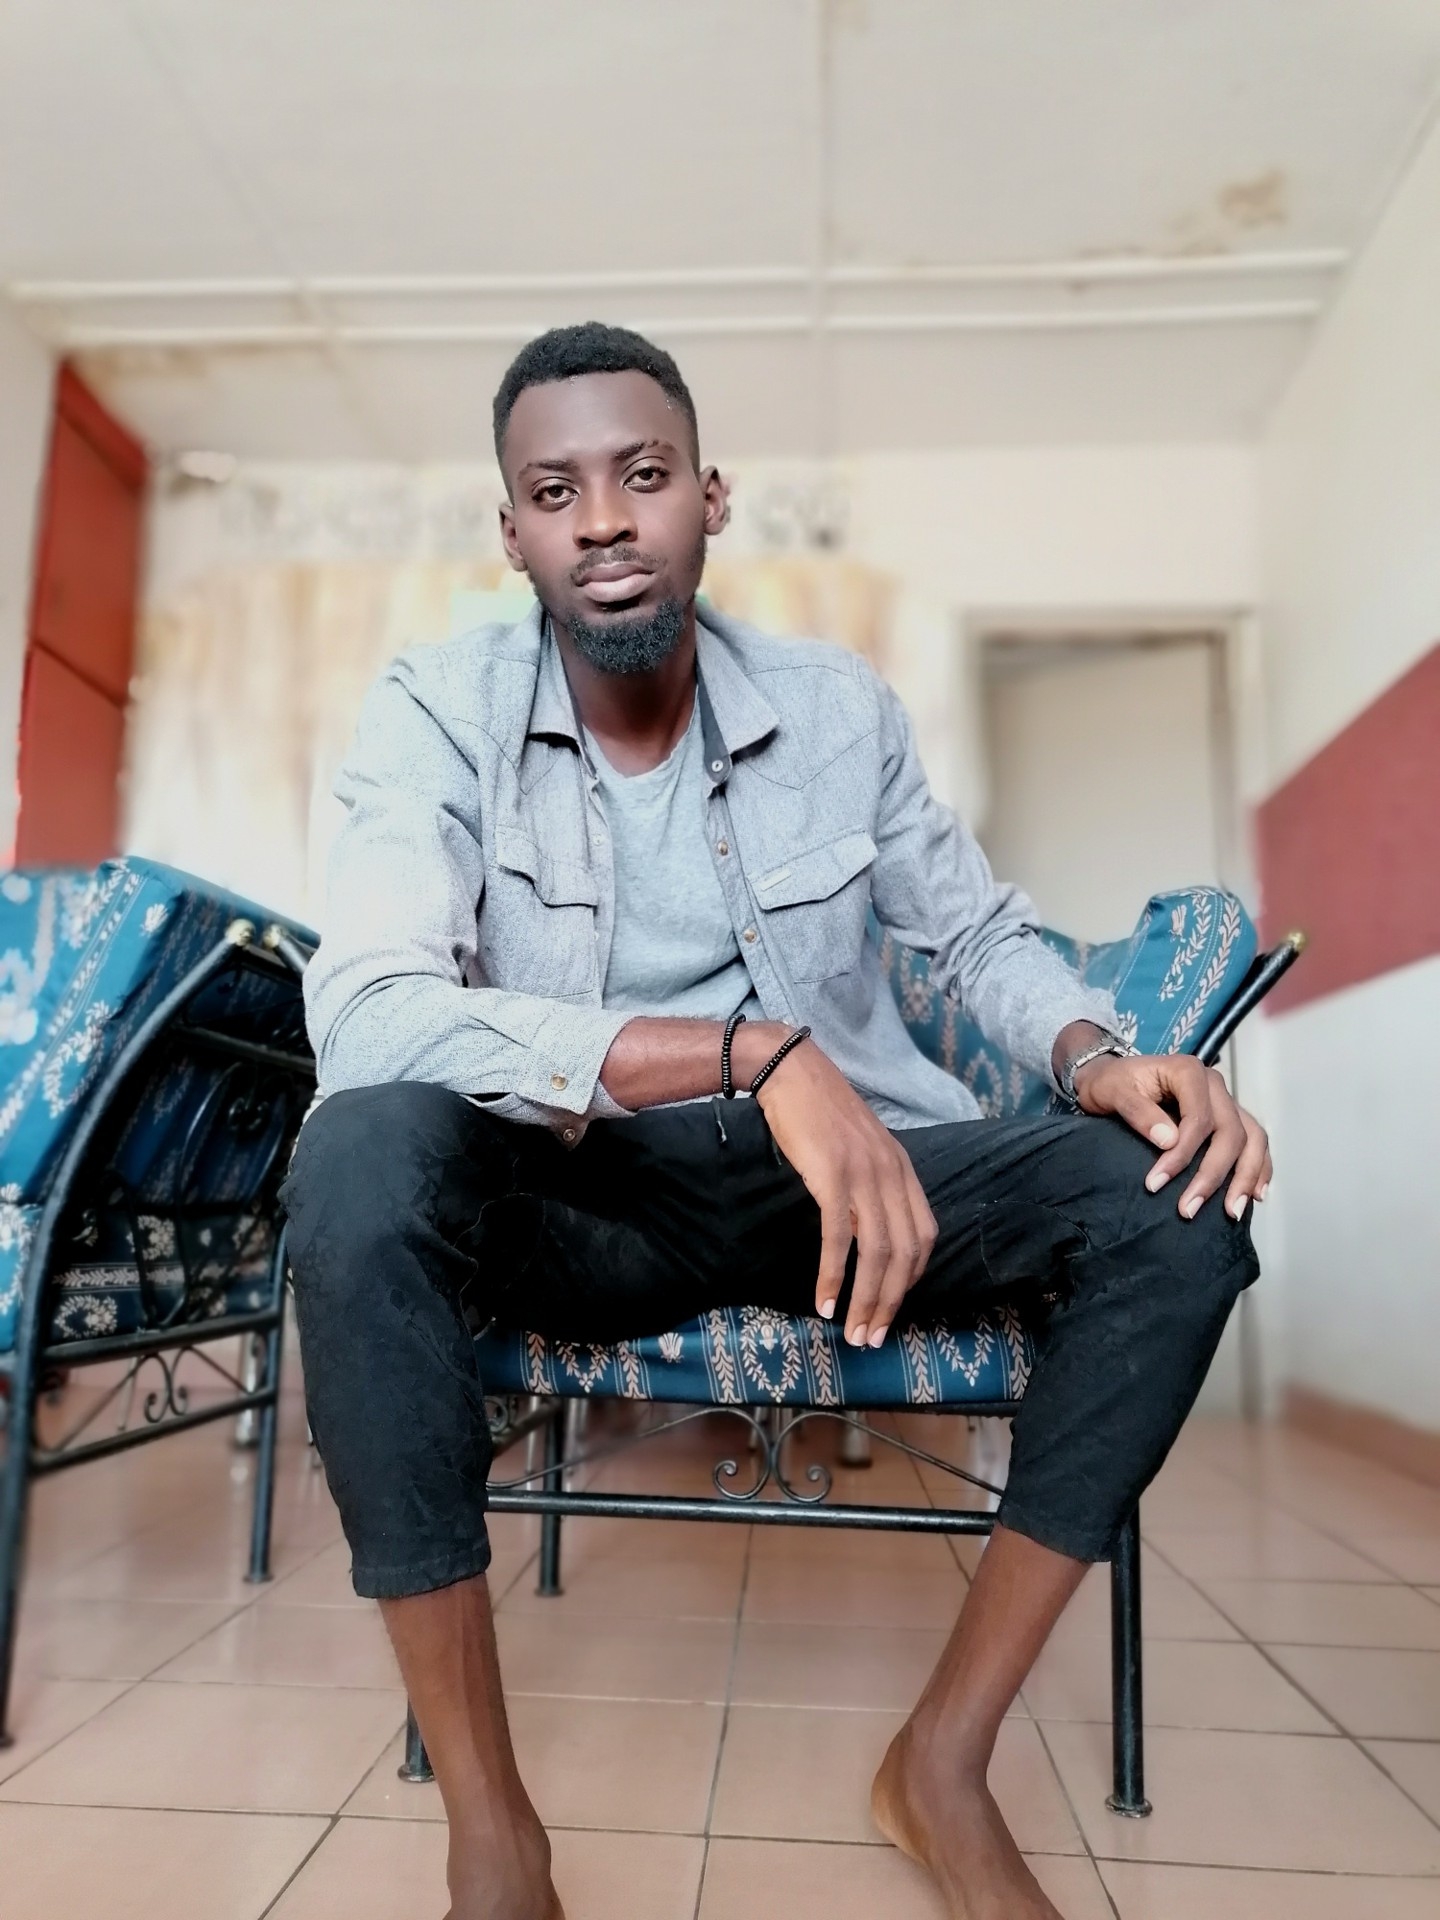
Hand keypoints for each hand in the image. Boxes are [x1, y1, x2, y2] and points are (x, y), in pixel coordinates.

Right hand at [740, 1027, 937, 1347]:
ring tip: (853, 1331)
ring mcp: (864, 1174)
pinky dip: (832, 1275)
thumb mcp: (858, 1147)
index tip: (892, 1306)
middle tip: (873, 1337)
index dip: (912, 1279)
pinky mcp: (832, 1175)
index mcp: (902, 1168)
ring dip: (866, 1299)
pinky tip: (824, 1300)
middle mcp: (892, 1173)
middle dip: (891, 1303)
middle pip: (904, 1254)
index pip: (924, 1236)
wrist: (791, 1072)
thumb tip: (866, 1229)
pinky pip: (839, 1237)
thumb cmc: (819, 1111)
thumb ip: (871, 1183)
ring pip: (877, 1252)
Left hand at [1071, 1051, 1271, 1220]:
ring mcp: (1225, 1102)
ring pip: (1252, 1139)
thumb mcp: (1113, 1092)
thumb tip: (1169, 1140)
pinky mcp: (1229, 1118)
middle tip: (1187, 1210)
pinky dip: (1259, 1168)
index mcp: (1188, 1071)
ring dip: (1245, 1177)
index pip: (1199, 1118)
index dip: (1182, 1154)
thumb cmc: (1111, 1083)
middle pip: (1230, 1133)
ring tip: (1232, 1212)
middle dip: (1211, 1176)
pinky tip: (1256, 1195)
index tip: (1155, 1184)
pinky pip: (1255, 1142)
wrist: (1112, 1077)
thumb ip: (1138, 1111)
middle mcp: (1214, 1085)